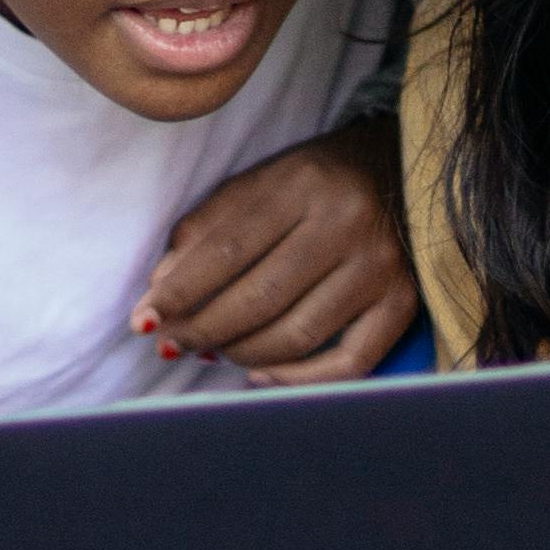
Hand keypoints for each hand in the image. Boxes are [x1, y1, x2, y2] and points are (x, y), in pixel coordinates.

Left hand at [138, 118, 416, 384]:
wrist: (403, 169)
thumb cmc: (319, 180)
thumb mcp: (260, 182)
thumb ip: (208, 228)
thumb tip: (160, 291)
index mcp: (302, 184)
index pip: (228, 249)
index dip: (180, 292)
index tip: (145, 320)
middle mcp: (345, 225)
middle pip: (259, 298)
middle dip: (203, 329)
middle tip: (170, 344)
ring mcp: (379, 269)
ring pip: (296, 335)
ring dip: (240, 353)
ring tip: (212, 350)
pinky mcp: (403, 304)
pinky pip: (348, 363)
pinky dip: (297, 380)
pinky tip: (260, 376)